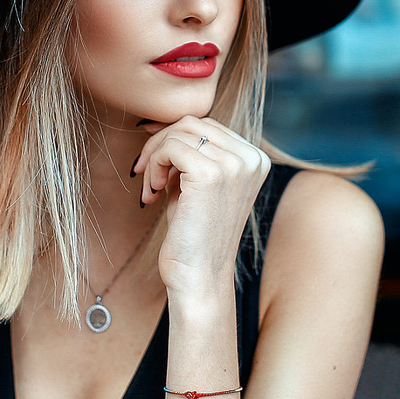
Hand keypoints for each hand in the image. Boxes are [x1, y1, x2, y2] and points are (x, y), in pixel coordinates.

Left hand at [131, 116, 269, 300]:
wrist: (199, 276)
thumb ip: (190, 155)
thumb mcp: (196, 186)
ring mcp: (234, 164)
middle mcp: (251, 157)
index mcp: (255, 158)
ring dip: (154, 156)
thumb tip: (159, 126)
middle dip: (160, 143)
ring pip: (179, 132)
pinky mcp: (211, 173)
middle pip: (192, 122)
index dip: (172, 138)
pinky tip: (152, 194)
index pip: (206, 126)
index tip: (152, 162)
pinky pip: (170, 147)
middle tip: (144, 174)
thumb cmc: (194, 235)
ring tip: (150, 188)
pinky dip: (153, 165)